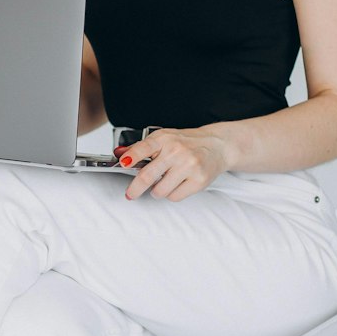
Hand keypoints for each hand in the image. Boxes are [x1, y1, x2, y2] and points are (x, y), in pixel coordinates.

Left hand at [115, 127, 229, 201]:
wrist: (218, 146)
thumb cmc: (188, 143)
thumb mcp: (164, 139)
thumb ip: (141, 147)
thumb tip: (119, 153)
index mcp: (165, 139)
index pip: (143, 148)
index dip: (130, 157)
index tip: (123, 164)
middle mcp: (177, 151)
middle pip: (147, 176)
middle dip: (135, 189)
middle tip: (130, 194)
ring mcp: (189, 166)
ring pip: (160, 190)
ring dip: (156, 191)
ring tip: (162, 183)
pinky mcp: (198, 180)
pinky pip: (175, 197)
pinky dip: (171, 194)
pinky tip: (176, 185)